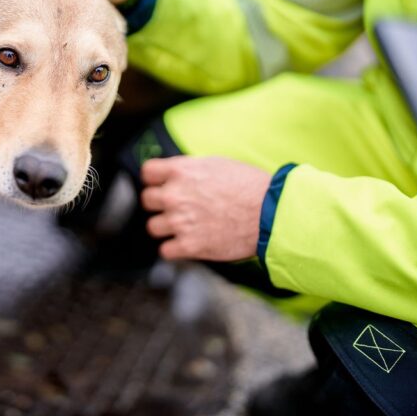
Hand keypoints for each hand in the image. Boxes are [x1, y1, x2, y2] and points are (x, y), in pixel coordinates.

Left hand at [141, 156, 271, 261]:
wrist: (269, 213)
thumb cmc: (250, 186)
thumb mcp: (217, 164)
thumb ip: (191, 170)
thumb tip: (178, 175)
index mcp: (181, 171)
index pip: (147, 172)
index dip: (154, 179)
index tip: (161, 184)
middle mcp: (175, 195)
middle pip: (147, 200)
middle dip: (159, 204)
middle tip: (176, 207)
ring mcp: (180, 221)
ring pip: (153, 227)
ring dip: (166, 227)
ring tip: (184, 226)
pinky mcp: (188, 246)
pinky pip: (165, 251)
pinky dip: (174, 249)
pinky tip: (188, 243)